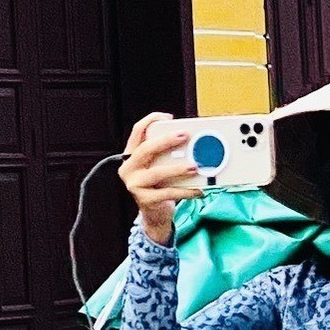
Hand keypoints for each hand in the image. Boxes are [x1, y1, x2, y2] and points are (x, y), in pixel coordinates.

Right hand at [118, 113, 201, 244]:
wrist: (155, 213)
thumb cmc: (161, 184)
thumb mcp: (162, 165)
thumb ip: (171, 153)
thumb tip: (197, 141)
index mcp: (133, 155)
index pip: (137, 132)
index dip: (150, 121)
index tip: (168, 117)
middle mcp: (130, 168)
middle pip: (146, 149)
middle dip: (166, 141)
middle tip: (185, 135)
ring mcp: (135, 184)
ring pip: (156, 172)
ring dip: (177, 168)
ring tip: (195, 166)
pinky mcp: (145, 200)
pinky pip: (168, 193)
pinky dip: (186, 191)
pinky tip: (199, 190)